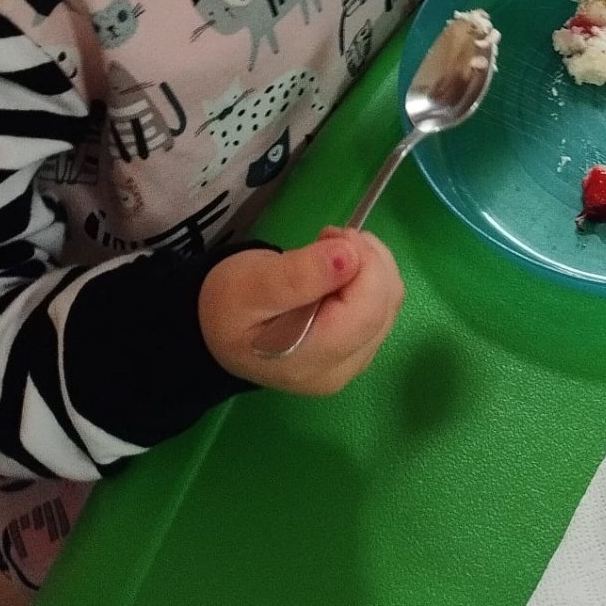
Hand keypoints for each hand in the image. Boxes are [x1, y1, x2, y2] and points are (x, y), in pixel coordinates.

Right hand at [199, 228, 403, 394]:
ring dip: (370, 264)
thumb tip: (348, 257)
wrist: (215, 331)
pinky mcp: (358, 347)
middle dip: (368, 258)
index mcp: (312, 360)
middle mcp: (341, 369)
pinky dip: (369, 277)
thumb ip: (298, 275)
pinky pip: (382, 305)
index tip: (333, 235)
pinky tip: (339, 269)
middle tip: (329, 237)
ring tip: (331, 251)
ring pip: (390, 301)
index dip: (365, 262)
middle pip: (385, 303)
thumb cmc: (229, 307)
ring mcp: (353, 361)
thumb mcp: (250, 285)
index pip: (368, 308)